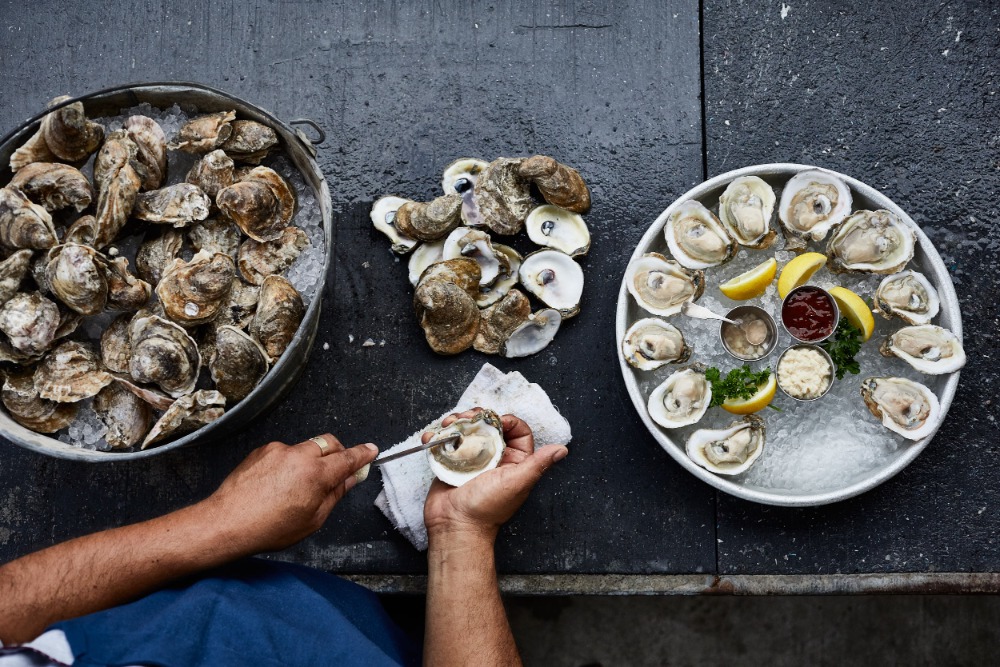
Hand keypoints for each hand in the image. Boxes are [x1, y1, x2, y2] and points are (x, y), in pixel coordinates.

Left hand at [204, 434, 377, 554]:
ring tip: (295, 486)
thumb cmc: (269, 528)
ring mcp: (279, 450)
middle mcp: (300, 455)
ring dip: (309, 460)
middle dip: (337, 453)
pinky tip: (276, 484)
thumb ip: (335, 494)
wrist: (228, 522)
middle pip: (329, 443)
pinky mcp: (262, 450)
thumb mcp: (312, 519)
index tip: (371, 450)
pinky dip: (287, 463)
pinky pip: (284, 452)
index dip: (362, 454)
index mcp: (317, 474)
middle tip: (335, 470)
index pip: (348, 458)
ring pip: (305, 448)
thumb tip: (349, 479)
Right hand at [423, 410, 567, 543]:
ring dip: (456, 423)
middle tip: (467, 418)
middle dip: (477, 417)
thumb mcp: (516, 483)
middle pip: (490, 426)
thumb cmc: (486, 509)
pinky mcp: (451, 463)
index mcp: (514, 462)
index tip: (495, 421)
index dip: (508, 421)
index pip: (518, 432)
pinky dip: (438, 436)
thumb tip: (562, 450)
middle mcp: (494, 458)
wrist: (454, 526)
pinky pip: (447, 442)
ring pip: (467, 430)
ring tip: (448, 425)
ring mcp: (471, 460)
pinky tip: (432, 437)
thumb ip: (538, 464)